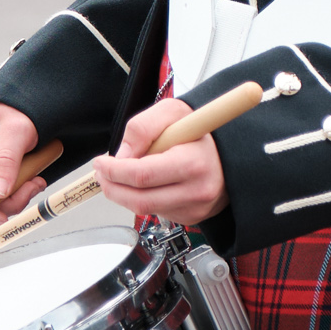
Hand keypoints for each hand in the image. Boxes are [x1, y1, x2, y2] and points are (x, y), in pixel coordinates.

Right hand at [0, 103, 46, 225]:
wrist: (14, 105)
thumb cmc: (13, 111)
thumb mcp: (17, 131)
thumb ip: (7, 161)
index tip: (2, 218)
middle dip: (8, 201)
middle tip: (34, 186)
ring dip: (15, 195)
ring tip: (36, 179)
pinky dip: (14, 191)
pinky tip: (29, 178)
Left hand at [95, 98, 227, 227]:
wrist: (228, 153)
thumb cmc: (199, 131)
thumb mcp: (173, 112)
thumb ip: (143, 127)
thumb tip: (122, 155)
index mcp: (193, 162)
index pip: (142, 175)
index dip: (114, 171)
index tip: (102, 162)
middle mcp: (197, 190)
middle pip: (139, 199)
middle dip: (112, 187)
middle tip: (102, 173)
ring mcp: (194, 208)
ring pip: (144, 209)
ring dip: (123, 194)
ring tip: (118, 177)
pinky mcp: (191, 217)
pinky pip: (156, 213)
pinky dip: (142, 199)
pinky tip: (146, 184)